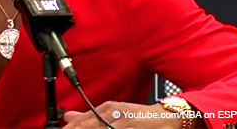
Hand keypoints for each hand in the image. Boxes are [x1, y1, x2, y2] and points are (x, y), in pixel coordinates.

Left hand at [63, 101, 183, 128]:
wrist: (168, 118)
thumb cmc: (140, 117)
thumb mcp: (113, 112)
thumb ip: (89, 116)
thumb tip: (67, 116)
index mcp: (106, 109)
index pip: (81, 122)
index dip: (71, 128)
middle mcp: (113, 115)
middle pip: (88, 127)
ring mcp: (123, 125)